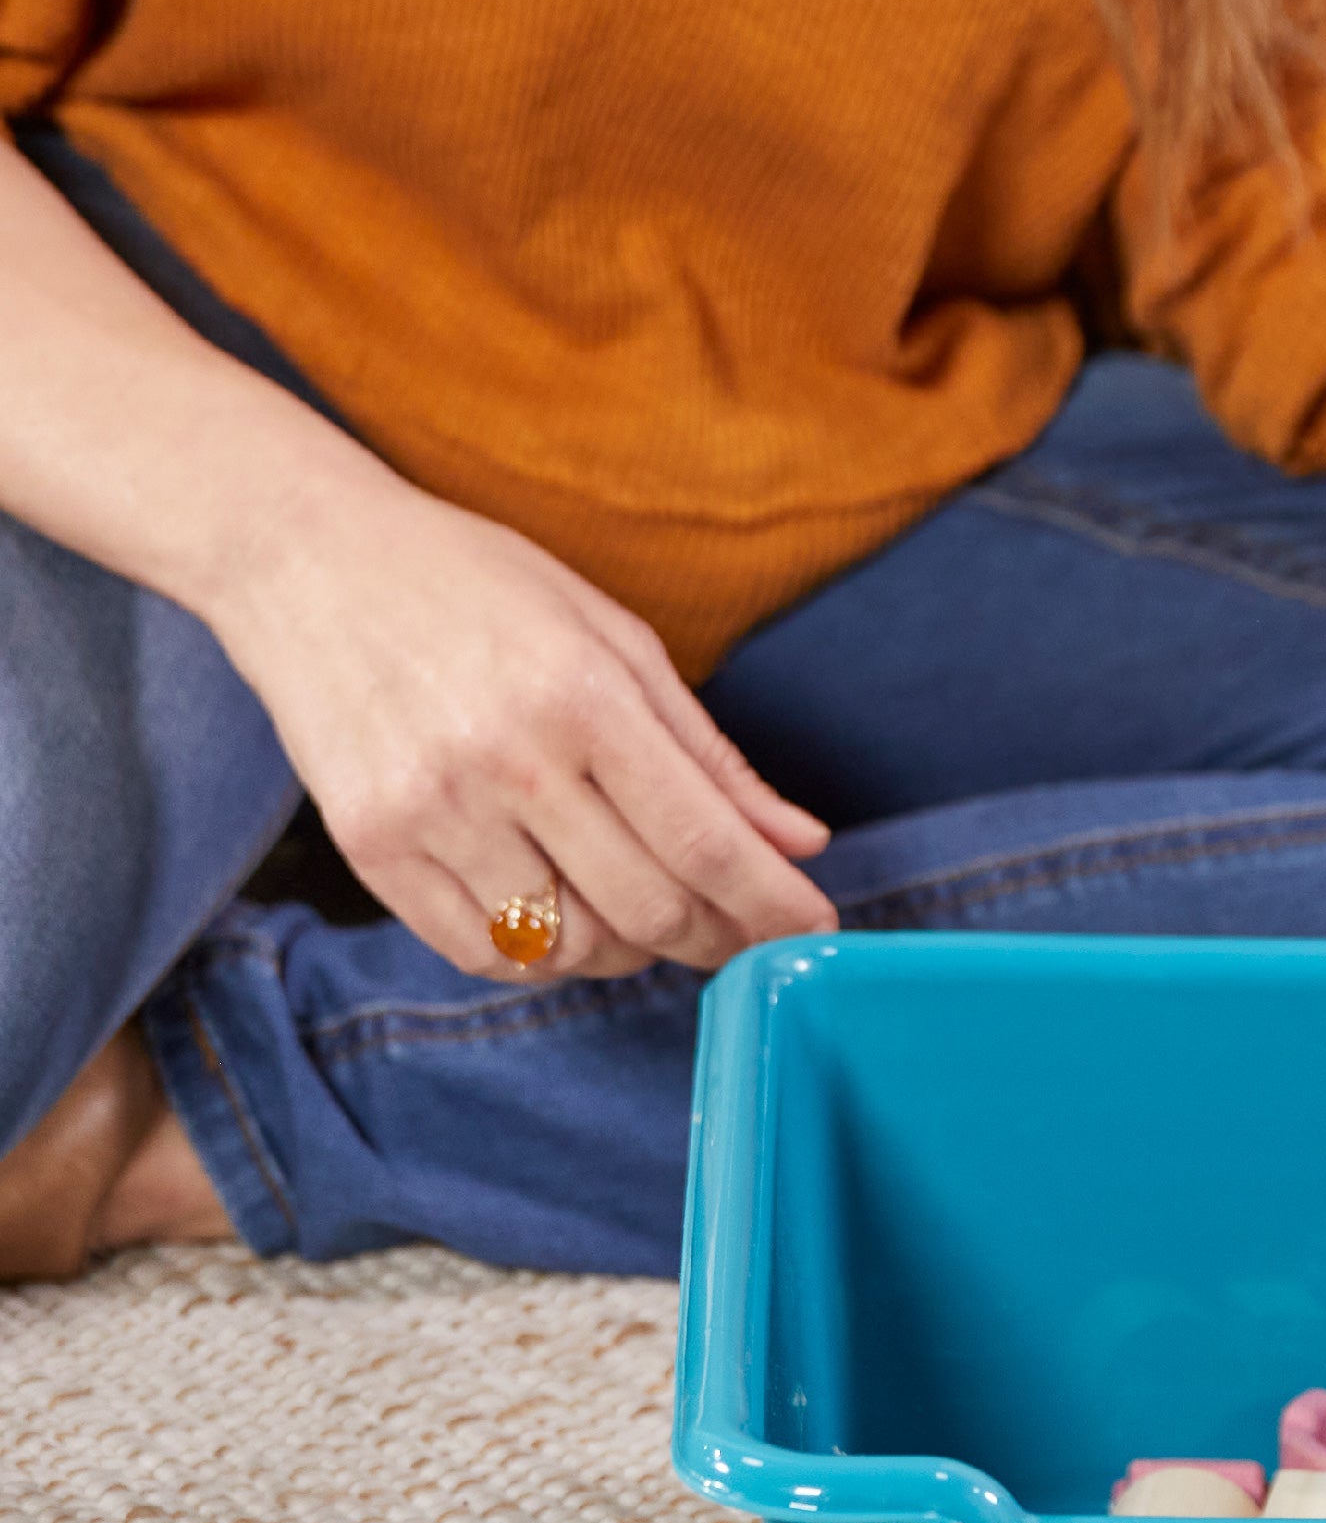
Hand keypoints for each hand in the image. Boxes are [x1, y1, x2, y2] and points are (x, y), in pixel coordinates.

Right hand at [203, 464, 834, 986]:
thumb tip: (800, 842)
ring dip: (631, 952)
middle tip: (741, 935)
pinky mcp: (369, 848)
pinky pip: (478, 953)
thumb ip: (710, 754)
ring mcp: (431, 812)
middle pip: (645, 906)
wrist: (313, 564)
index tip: (813, 928)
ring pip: (567, 946)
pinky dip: (542, 958)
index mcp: (584, 698)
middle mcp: (507, 763)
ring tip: (651, 919)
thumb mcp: (617, 639)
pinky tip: (567, 921)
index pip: (703, 839)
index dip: (770, 901)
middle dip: (715, 938)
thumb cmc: (481, 588)